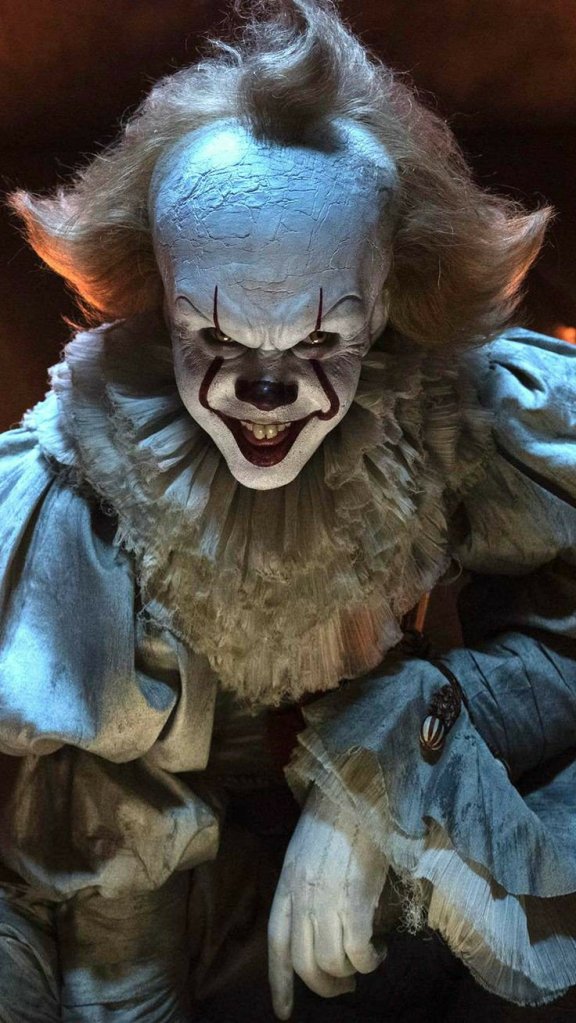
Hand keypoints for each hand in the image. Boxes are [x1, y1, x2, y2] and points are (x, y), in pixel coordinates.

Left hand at [268, 786, 388, 1019]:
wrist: (356, 788)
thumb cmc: (338, 816)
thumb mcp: (308, 852)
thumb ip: (307, 887)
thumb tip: (320, 924)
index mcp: (287, 884)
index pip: (276, 945)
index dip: (280, 983)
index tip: (284, 1013)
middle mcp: (301, 896)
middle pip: (304, 963)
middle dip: (325, 987)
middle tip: (344, 987)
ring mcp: (325, 899)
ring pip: (331, 963)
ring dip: (350, 975)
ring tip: (366, 964)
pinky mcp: (354, 898)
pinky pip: (357, 951)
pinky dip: (368, 961)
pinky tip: (379, 951)